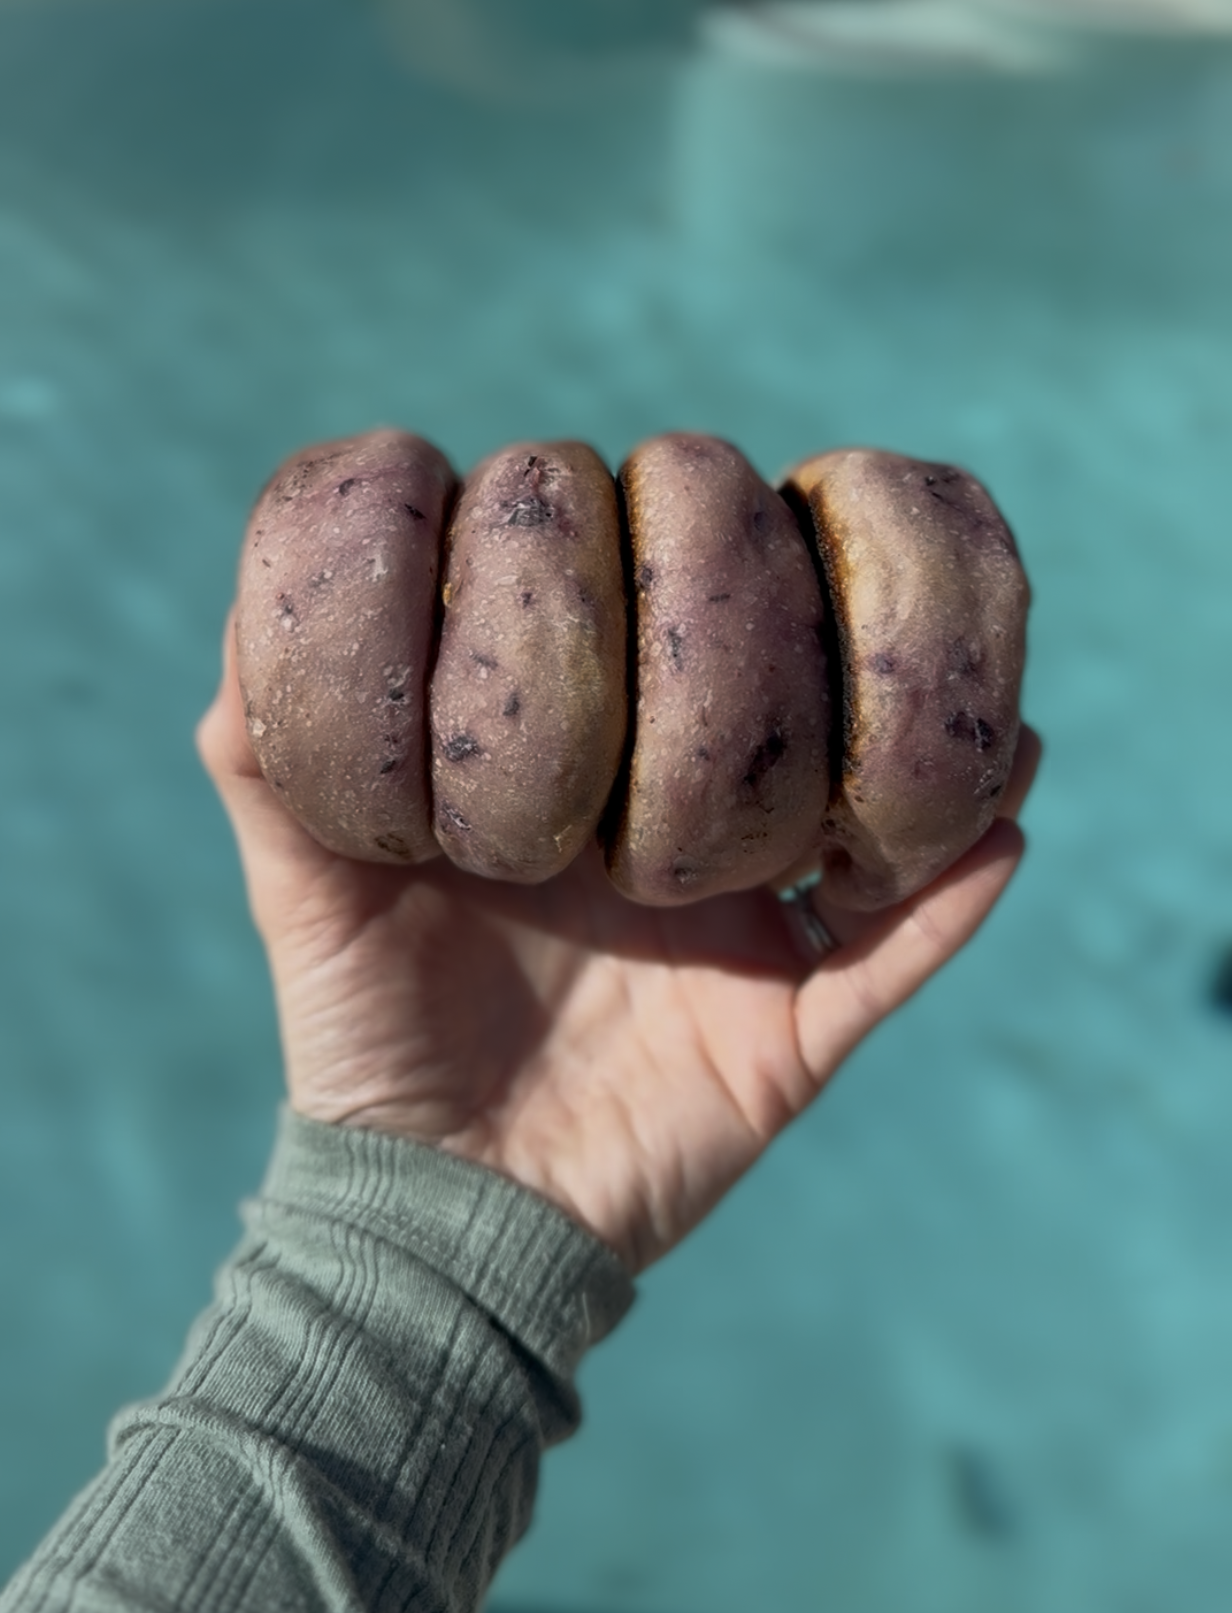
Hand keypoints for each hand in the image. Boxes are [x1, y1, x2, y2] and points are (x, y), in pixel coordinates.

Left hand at [198, 613, 1039, 1274]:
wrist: (439, 1216)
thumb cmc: (369, 1039)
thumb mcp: (305, 890)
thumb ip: (266, 767)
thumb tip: (241, 628)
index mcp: (577, 783)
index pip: (644, 640)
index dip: (654, 558)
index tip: (638, 498)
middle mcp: (672, 832)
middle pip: (765, 700)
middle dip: (781, 628)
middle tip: (773, 570)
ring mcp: (743, 925)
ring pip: (855, 809)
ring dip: (915, 743)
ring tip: (973, 676)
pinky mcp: (792, 1027)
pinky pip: (897, 958)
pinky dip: (952, 898)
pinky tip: (1002, 825)